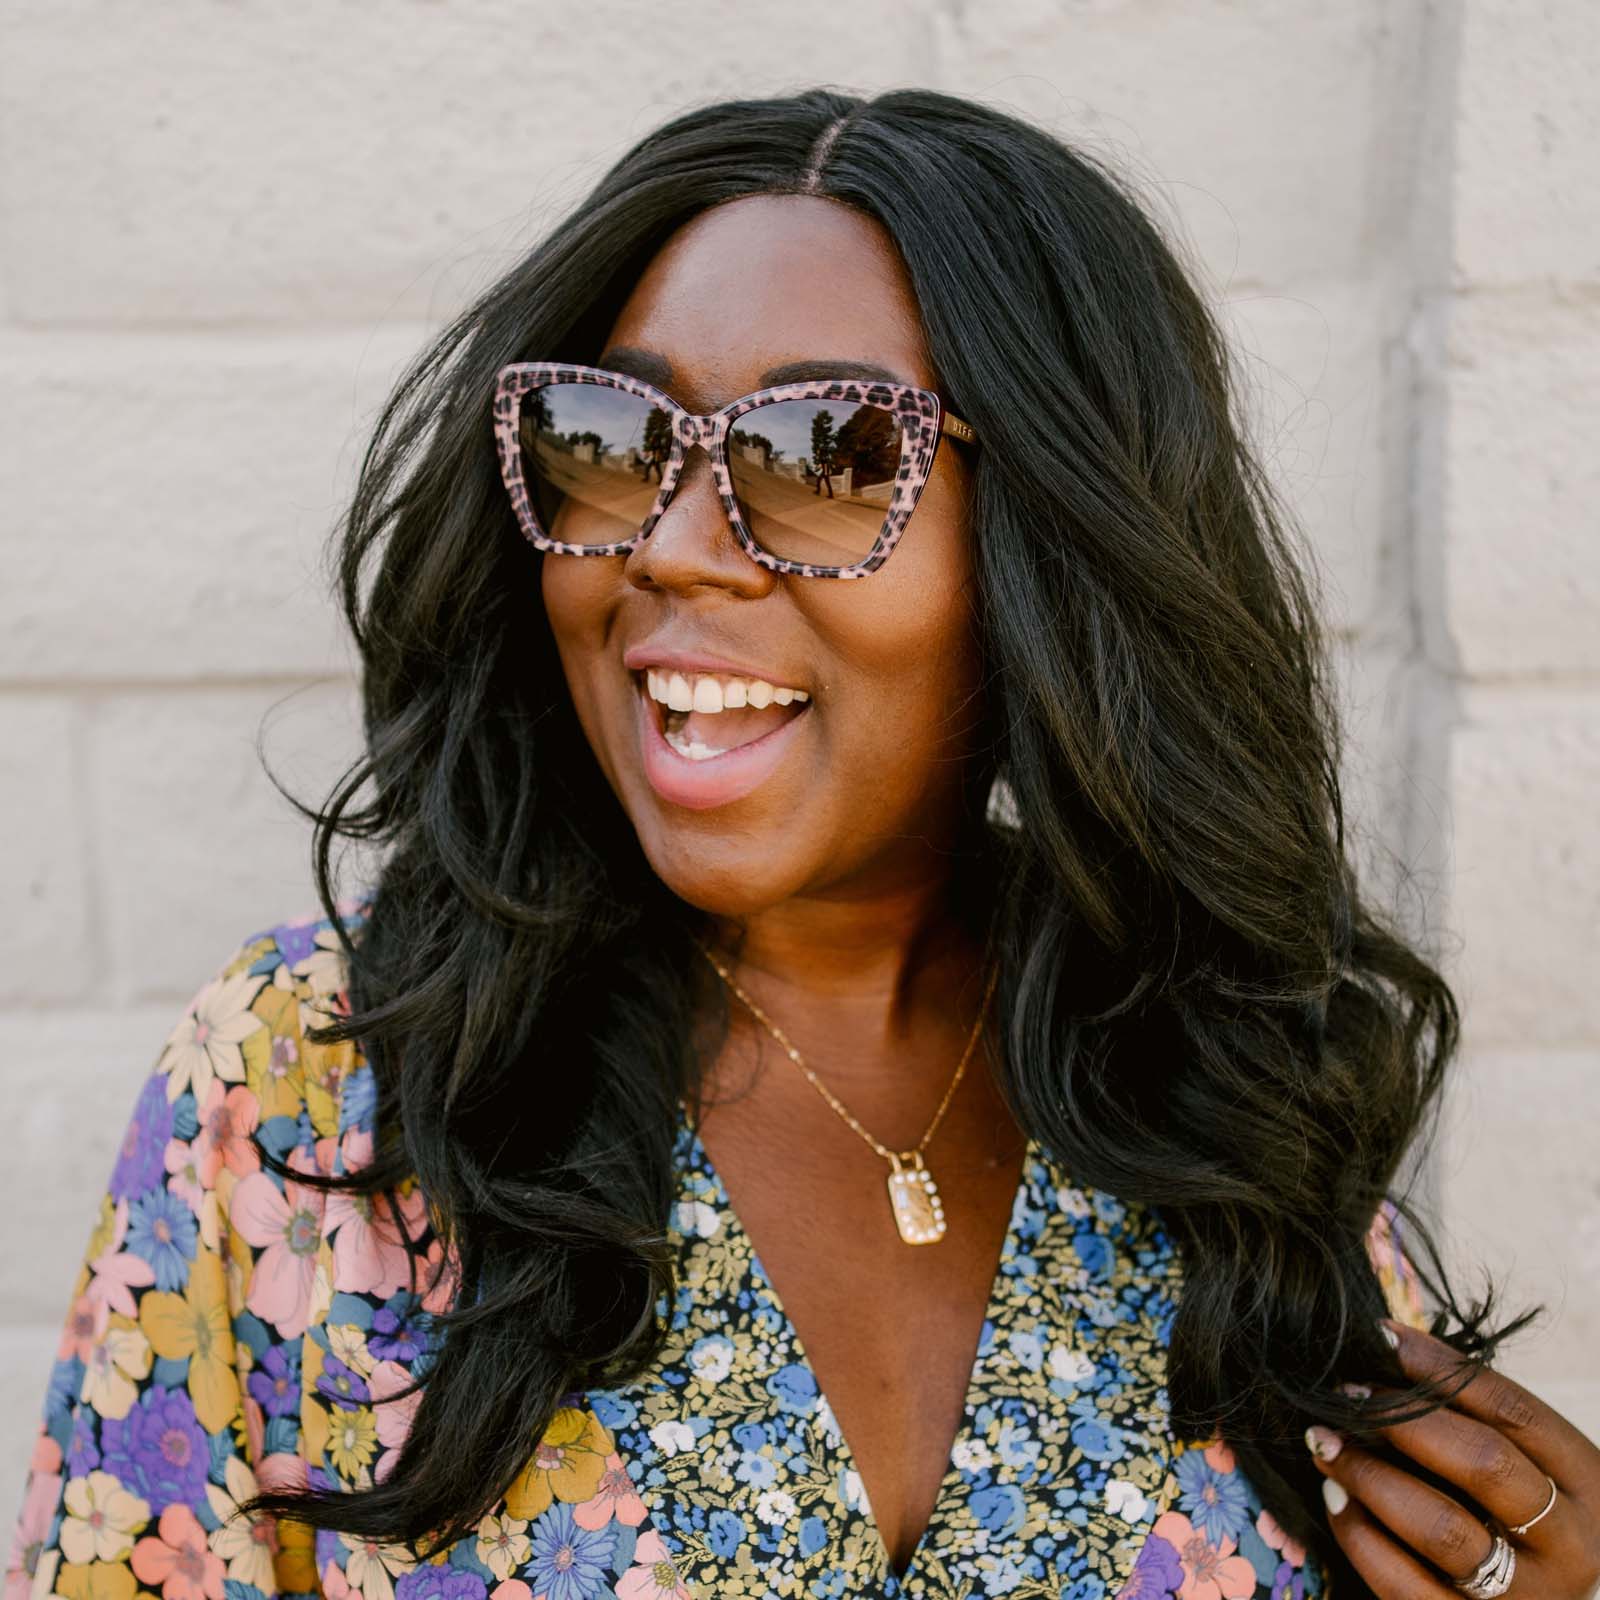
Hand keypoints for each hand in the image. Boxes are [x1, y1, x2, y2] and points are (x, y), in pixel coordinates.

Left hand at [1303, 1319, 1599, 1596]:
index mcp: (1585, 1484)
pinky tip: (1335, 1497)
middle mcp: (1569, 1545)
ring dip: (1369, 1475)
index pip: (1514, 1412)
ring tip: (1325, 1442)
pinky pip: (1405, 1586)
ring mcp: (1527, 1598)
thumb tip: (1383, 1350)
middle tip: (1346, 1395)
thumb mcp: (1520, 1461)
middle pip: (1485, 1465)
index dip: (1441, 1368)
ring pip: (1443, 1529)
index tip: (1381, 1337)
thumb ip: (1468, 1416)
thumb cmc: (1509, 1508)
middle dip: (1403, 1421)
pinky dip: (1360, 1535)